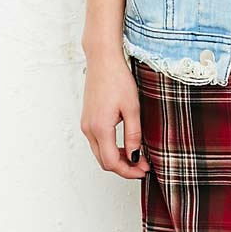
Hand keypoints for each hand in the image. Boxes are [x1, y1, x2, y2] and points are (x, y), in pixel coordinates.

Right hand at [79, 50, 151, 177]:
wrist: (102, 60)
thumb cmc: (117, 79)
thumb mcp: (132, 108)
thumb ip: (134, 134)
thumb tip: (135, 156)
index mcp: (100, 128)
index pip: (112, 162)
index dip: (128, 171)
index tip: (144, 170)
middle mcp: (89, 129)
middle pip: (104, 161)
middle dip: (124, 168)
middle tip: (143, 166)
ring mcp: (86, 125)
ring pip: (100, 153)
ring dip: (118, 159)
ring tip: (137, 156)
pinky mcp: (88, 120)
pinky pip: (98, 143)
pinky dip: (111, 149)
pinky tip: (126, 145)